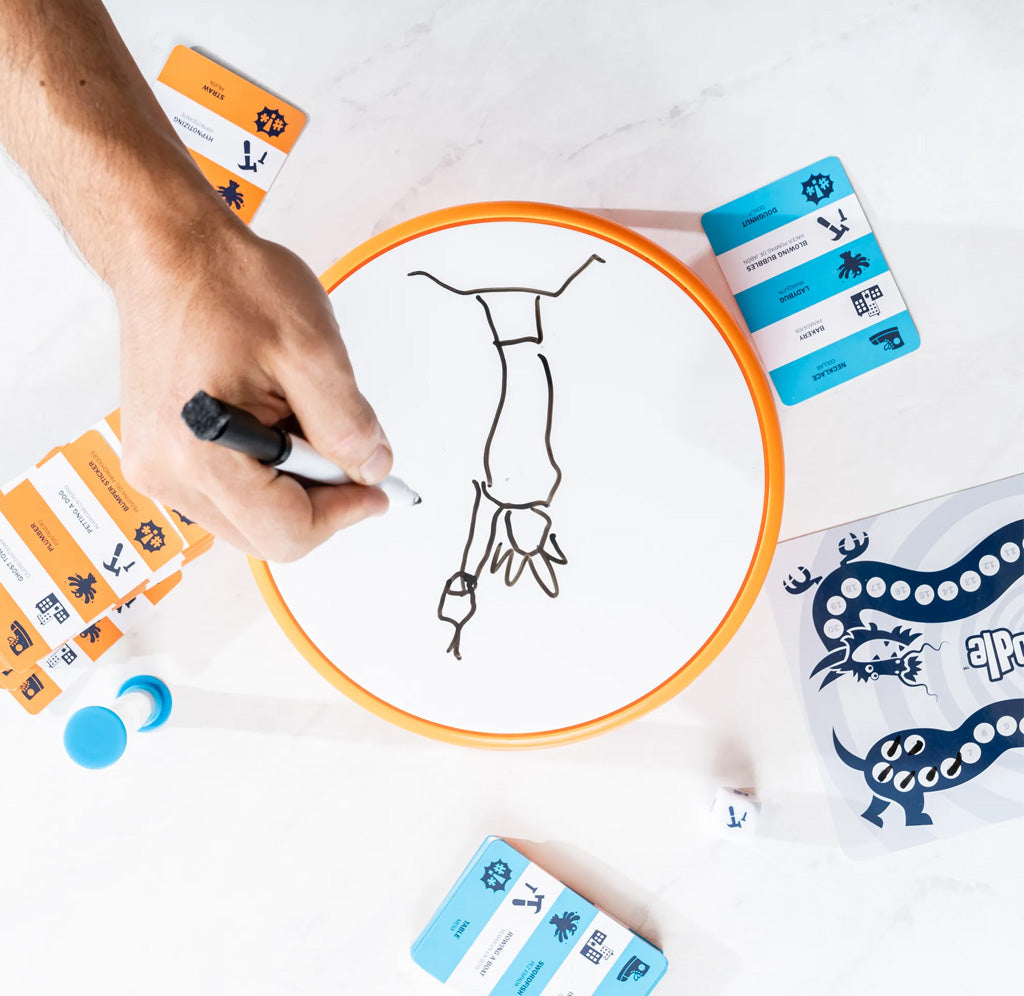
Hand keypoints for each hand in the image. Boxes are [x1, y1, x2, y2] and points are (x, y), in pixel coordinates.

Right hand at [116, 208, 391, 560]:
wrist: (169, 249)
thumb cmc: (227, 284)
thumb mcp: (311, 348)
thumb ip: (347, 423)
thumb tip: (372, 470)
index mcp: (198, 454)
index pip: (286, 534)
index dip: (344, 514)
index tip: (376, 488)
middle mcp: (164, 473)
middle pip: (268, 535)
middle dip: (319, 500)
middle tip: (346, 448)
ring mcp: (156, 467)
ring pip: (250, 518)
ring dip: (292, 486)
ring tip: (298, 417)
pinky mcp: (159, 454)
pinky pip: (228, 492)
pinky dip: (266, 471)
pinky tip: (273, 421)